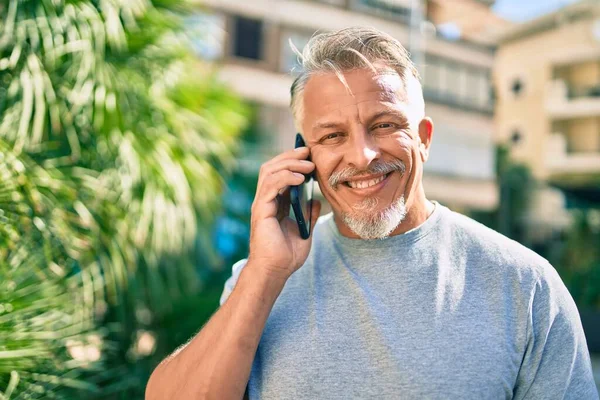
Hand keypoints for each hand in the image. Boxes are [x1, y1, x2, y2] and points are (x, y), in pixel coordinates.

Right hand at [247, 146, 320, 281]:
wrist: (276, 272)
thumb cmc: (286, 256)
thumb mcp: (305, 231)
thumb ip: (309, 215)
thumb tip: (317, 201)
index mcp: (274, 204)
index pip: (279, 174)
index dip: (293, 162)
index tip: (310, 155)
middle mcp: (265, 200)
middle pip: (272, 167)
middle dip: (290, 156)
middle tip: (308, 150)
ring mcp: (261, 204)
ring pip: (269, 171)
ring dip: (290, 163)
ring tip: (308, 164)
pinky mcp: (261, 210)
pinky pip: (271, 185)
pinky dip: (285, 177)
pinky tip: (300, 178)